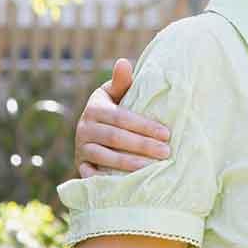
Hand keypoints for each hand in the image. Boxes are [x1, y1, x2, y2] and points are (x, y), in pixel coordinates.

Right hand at [74, 59, 170, 176]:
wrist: (90, 131)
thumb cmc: (113, 109)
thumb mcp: (115, 93)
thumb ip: (122, 81)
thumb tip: (123, 62)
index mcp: (95, 108)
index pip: (122, 118)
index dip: (144, 126)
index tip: (167, 133)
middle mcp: (84, 128)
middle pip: (116, 138)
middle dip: (142, 145)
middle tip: (166, 152)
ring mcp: (80, 148)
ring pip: (105, 157)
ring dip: (130, 164)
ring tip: (153, 168)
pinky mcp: (80, 166)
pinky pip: (92, 175)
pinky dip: (106, 180)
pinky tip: (127, 185)